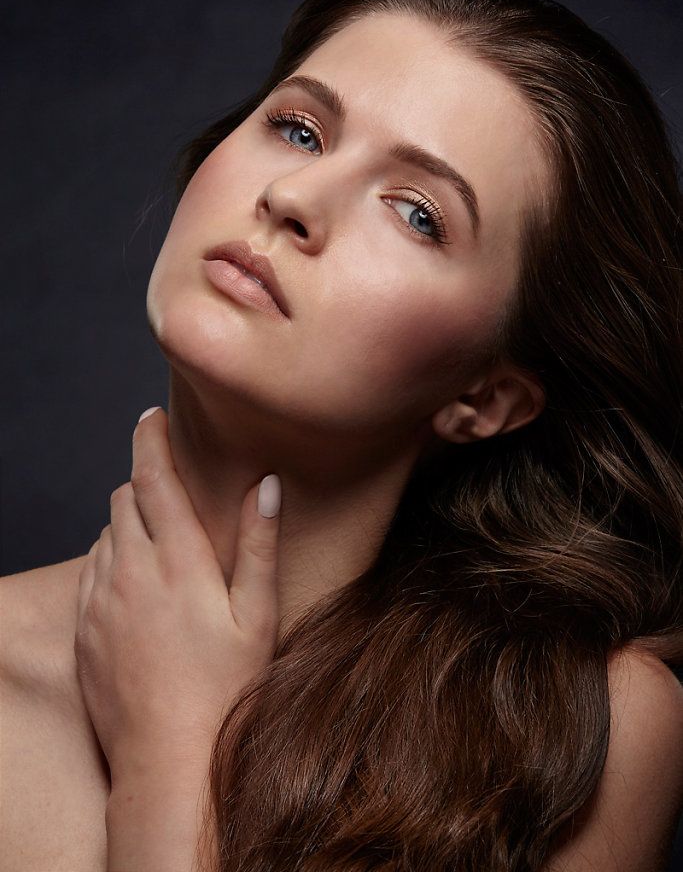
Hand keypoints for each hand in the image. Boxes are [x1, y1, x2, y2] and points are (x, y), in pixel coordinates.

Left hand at [74, 406, 281, 784]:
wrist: (167, 758)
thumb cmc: (225, 688)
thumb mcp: (257, 615)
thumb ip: (260, 544)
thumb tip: (266, 484)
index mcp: (178, 560)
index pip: (154, 477)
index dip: (151, 439)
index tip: (152, 417)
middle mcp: (131, 571)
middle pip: (124, 498)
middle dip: (145, 483)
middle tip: (173, 494)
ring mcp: (100, 600)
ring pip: (105, 533)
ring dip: (129, 524)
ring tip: (162, 547)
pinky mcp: (83, 627)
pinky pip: (90, 572)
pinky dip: (111, 560)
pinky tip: (137, 585)